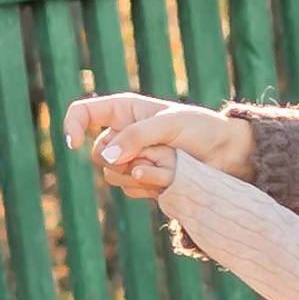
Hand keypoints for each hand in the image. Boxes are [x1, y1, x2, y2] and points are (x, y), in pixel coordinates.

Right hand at [64, 94, 254, 198]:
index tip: (74, 143)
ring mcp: (132, 159)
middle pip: (99, 154)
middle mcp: (123, 134)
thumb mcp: (168, 125)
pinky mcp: (142, 180)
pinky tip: (170, 176)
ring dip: (140, 172)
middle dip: (125, 157)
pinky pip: (130, 189)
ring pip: (113, 175)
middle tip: (156, 152)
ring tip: (169, 162)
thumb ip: (136, 137)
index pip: (83, 112)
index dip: (72, 126)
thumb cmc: (200, 129)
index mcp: (124, 110)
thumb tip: (107, 158)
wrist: (226, 154)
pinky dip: (149, 185)